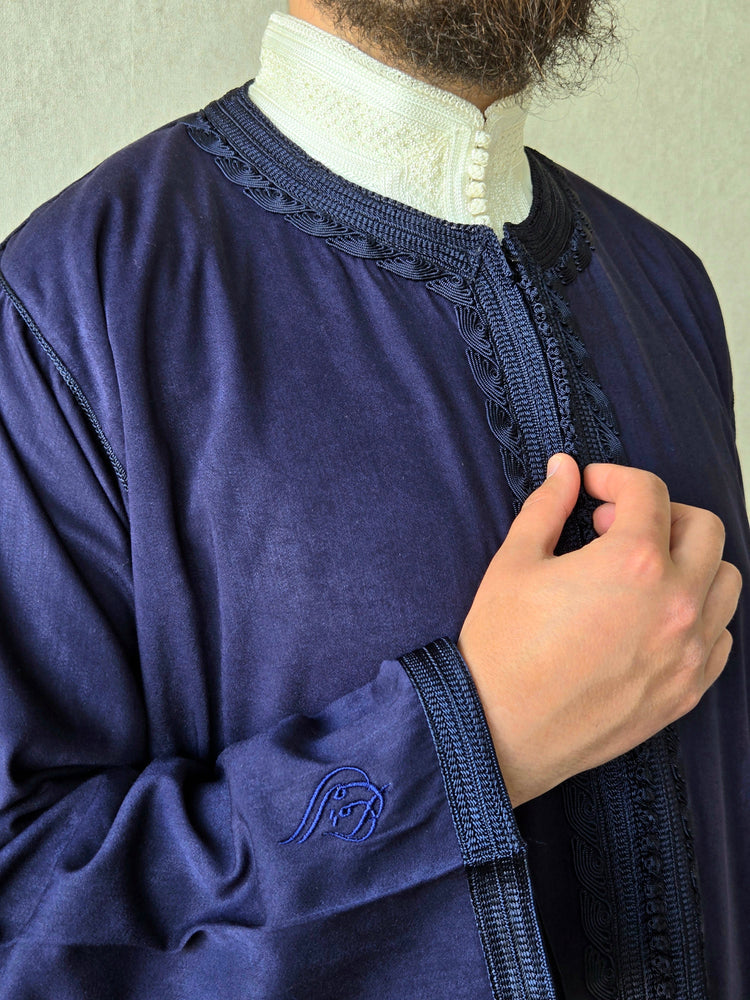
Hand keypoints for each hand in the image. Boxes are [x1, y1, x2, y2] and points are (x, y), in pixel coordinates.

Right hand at [457, 454, 742, 807]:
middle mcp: (676, 602)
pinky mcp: (687, 691)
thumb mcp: (515, 562)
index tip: (590, 486)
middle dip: (662, 513)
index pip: (648, 492)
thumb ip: (547, 506)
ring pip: (724, 581)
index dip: (614, 477)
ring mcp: (688, 651)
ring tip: (641, 571)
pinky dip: (698, 615)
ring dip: (689, 562)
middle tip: (614, 527)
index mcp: (634, 561)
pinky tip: (654, 617)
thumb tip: (564, 469)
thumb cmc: (501, 647)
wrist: (499, 732)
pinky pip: (720, 636)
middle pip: (704, 528)